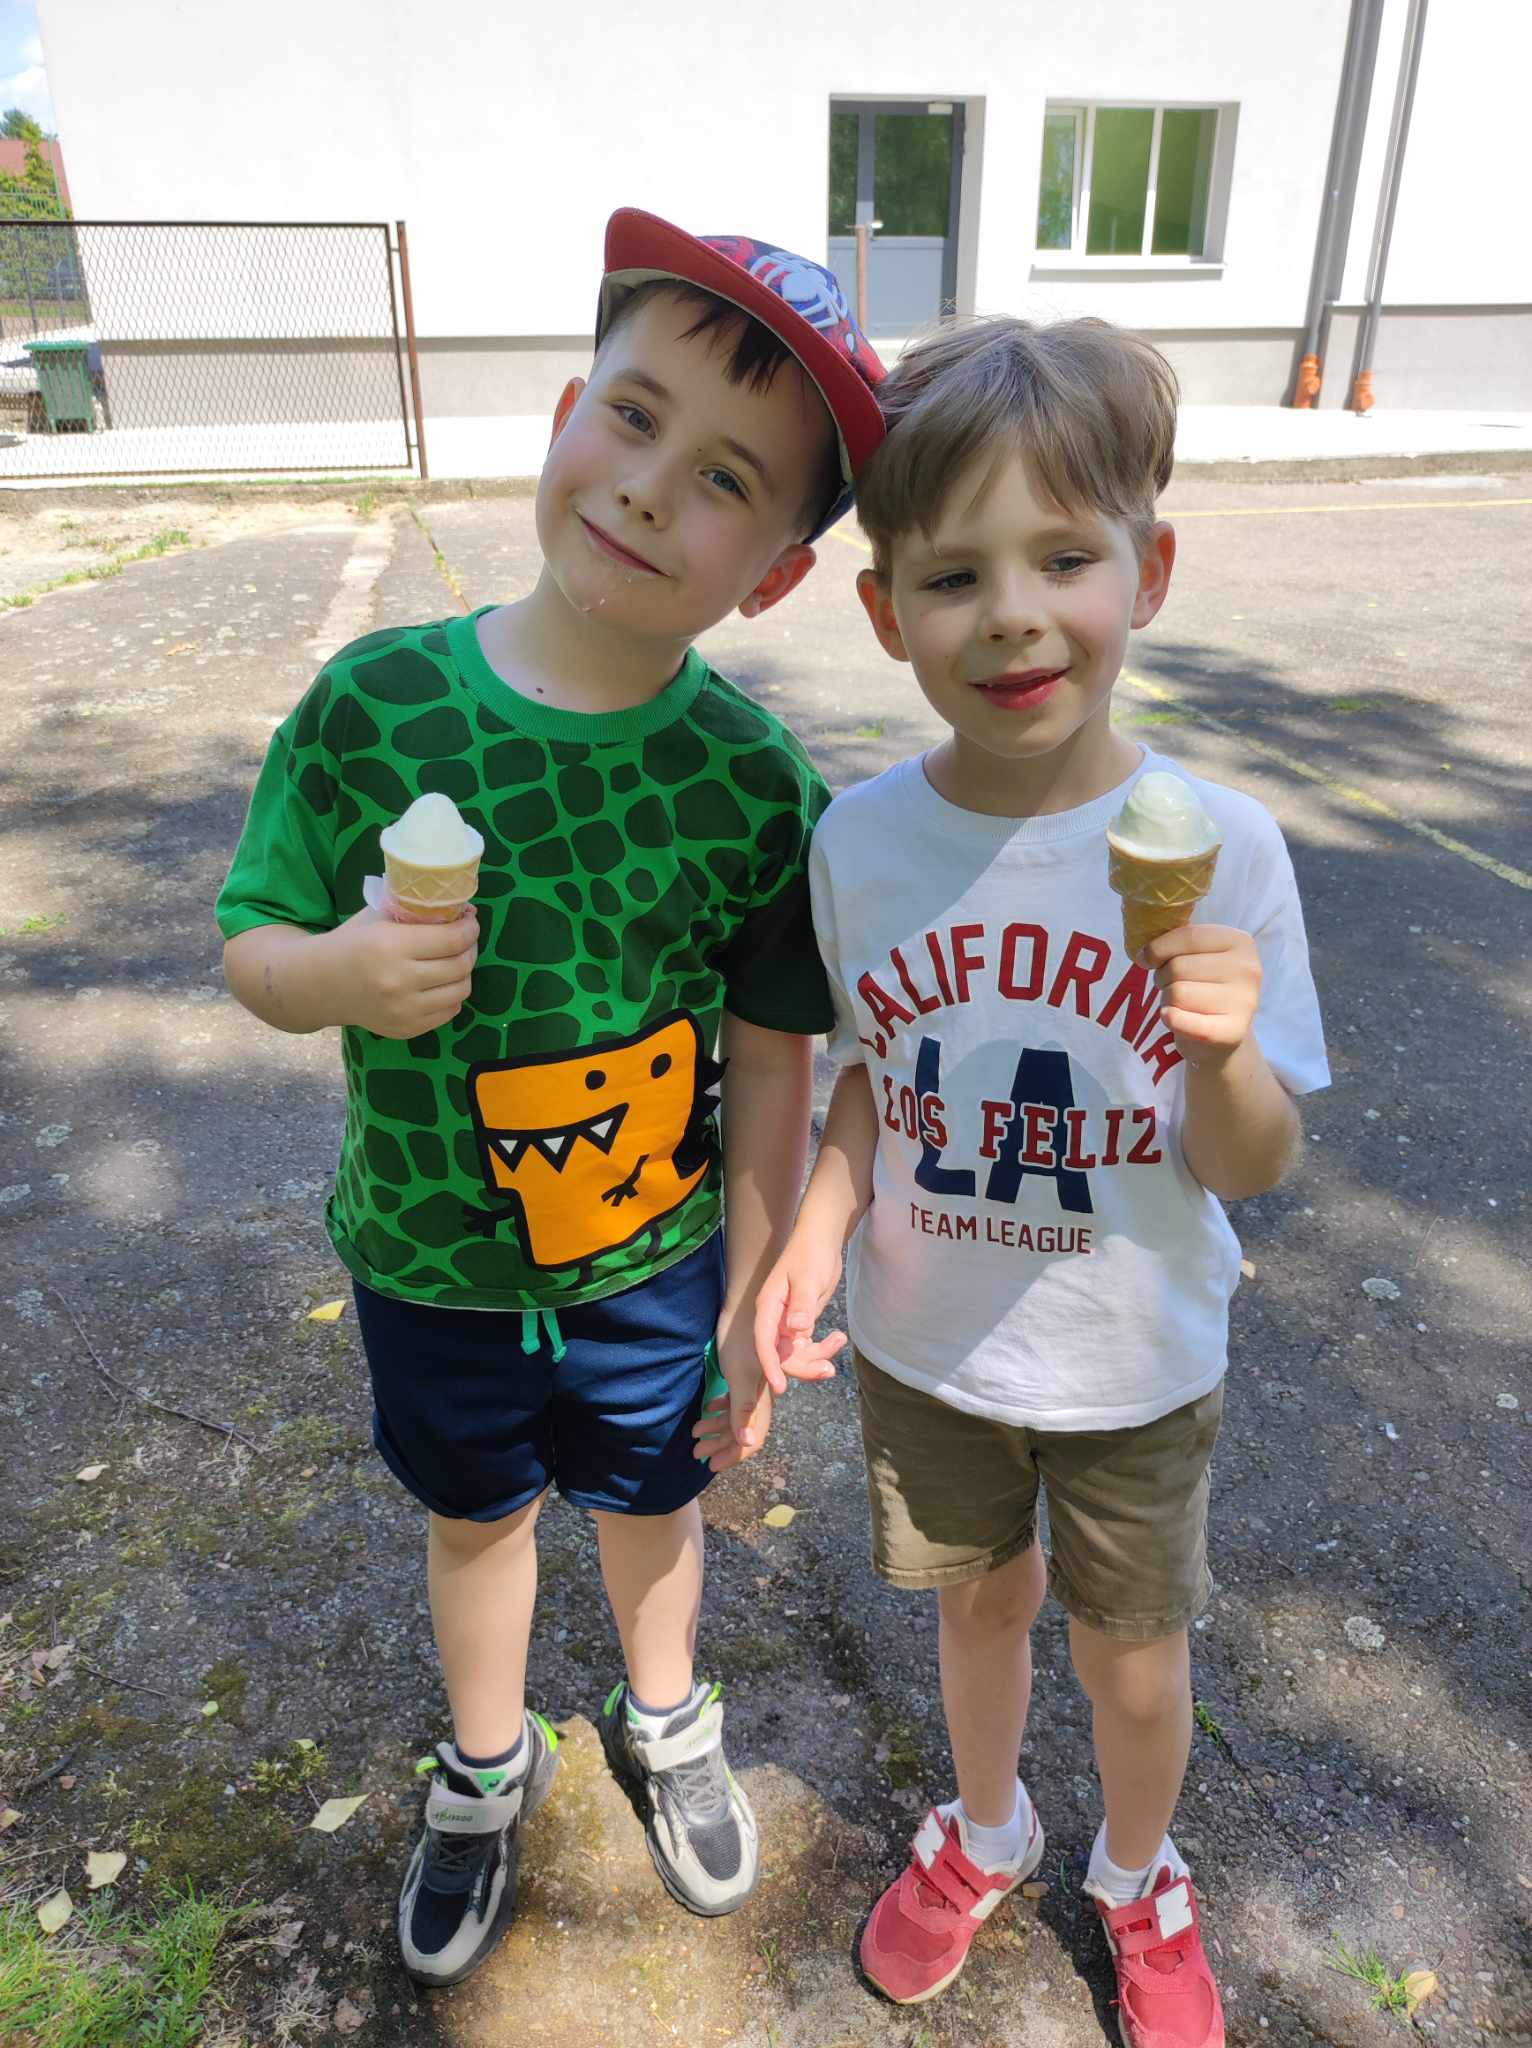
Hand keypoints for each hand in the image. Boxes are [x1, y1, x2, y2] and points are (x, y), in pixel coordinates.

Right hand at [320, 904, 478, 1038]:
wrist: (319, 984)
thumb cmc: (352, 943)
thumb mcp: (378, 916)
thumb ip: (417, 910)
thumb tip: (466, 911)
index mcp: (390, 946)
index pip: (452, 939)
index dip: (469, 929)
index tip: (469, 922)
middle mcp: (398, 981)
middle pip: (460, 965)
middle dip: (470, 948)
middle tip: (465, 940)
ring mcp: (403, 1010)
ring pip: (460, 991)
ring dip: (464, 973)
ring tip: (455, 961)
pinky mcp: (406, 1029)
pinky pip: (449, 1011)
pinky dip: (452, 995)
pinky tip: (441, 982)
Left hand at [692, 1326, 772, 1474]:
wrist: (745, 1309)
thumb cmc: (742, 1343)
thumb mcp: (741, 1378)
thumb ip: (745, 1410)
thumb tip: (748, 1443)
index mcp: (761, 1401)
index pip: (752, 1439)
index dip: (734, 1455)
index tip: (713, 1466)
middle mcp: (759, 1396)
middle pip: (741, 1431)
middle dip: (720, 1445)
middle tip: (697, 1454)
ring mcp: (751, 1385)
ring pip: (734, 1415)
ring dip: (715, 1427)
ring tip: (694, 1433)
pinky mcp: (743, 1372)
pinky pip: (732, 1398)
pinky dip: (719, 1408)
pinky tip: (705, 1408)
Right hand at [753, 1233, 846, 1393]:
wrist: (821, 1241)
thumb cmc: (811, 1254)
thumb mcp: (808, 1278)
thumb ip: (802, 1304)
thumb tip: (797, 1330)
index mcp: (768, 1308)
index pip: (764, 1343)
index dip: (770, 1366)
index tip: (779, 1387)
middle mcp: (774, 1320)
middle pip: (780, 1355)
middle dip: (802, 1367)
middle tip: (828, 1370)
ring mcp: (787, 1324)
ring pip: (795, 1354)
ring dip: (816, 1358)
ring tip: (838, 1342)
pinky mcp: (800, 1324)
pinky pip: (807, 1347)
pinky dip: (822, 1349)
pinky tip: (838, 1338)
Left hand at [1143, 924, 1260, 1067]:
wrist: (1224, 1032)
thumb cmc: (1205, 986)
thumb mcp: (1197, 955)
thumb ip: (1177, 945)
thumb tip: (1145, 954)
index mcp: (1240, 942)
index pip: (1189, 937)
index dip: (1158, 948)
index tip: (1145, 959)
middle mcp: (1248, 969)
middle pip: (1179, 967)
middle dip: (1163, 977)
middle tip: (1171, 986)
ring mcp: (1244, 1001)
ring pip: (1177, 993)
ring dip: (1167, 999)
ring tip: (1179, 1003)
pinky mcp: (1232, 1031)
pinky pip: (1183, 1020)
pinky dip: (1170, 1018)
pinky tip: (1171, 1017)